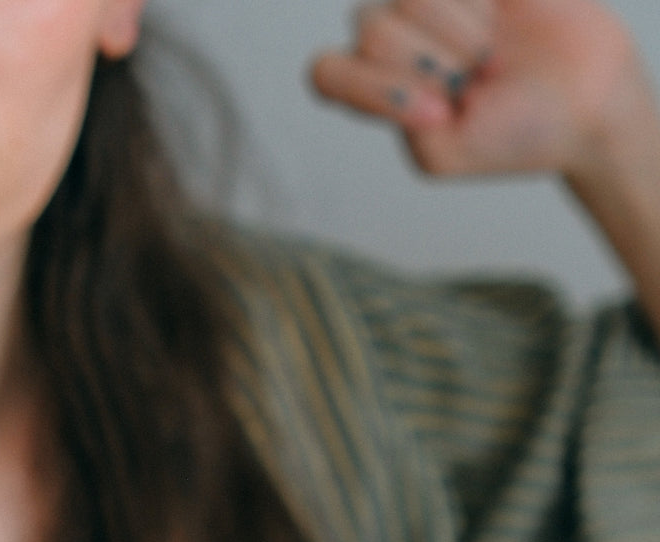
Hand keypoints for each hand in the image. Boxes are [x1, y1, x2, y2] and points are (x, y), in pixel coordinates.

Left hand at [311, 0, 643, 182]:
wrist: (587, 101)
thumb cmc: (511, 135)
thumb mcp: (441, 153)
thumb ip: (396, 117)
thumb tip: (393, 55)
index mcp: (375, 90)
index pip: (327, 72)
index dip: (371, 87)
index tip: (437, 110)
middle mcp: (392, 38)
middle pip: (371, 28)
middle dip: (430, 60)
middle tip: (474, 83)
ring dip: (460, 30)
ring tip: (491, 55)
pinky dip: (480, 3)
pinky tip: (500, 16)